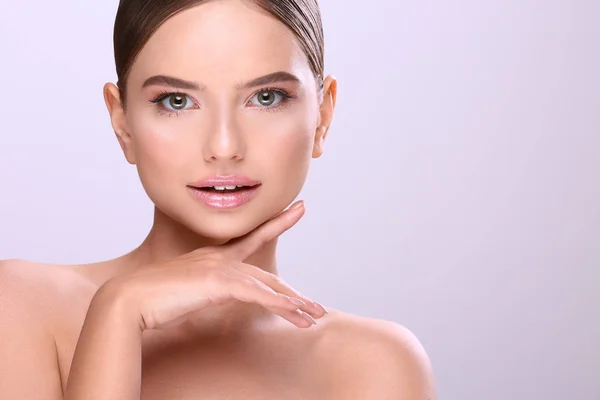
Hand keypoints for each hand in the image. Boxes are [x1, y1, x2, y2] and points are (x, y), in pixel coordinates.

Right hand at [97, 201, 326, 330]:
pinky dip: (279, 305)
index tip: (298, 207)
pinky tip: (296, 314)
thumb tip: (211, 292)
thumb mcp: (183, 289)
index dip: (277, 223)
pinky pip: (258, 294)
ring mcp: (220, 269)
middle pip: (266, 276)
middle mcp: (220, 259)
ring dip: (293, 305)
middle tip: (316, 306)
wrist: (127, 299)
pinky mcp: (219, 283)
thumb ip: (202, 287)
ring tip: (314, 317)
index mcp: (212, 257)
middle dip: (292, 293)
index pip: (253, 238)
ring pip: (267, 286)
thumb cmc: (151, 298)